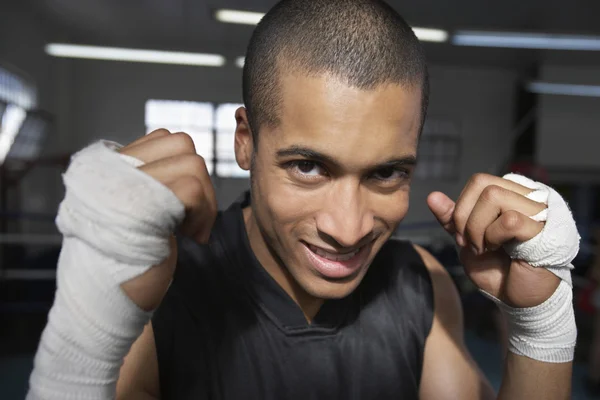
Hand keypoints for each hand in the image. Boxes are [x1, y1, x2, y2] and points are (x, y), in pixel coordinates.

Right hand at [119, 129, 217, 309]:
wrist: (104, 302)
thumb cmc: (124, 261)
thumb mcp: (132, 210)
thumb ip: (148, 181)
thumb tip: (186, 161)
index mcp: (108, 166)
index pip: (164, 139)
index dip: (183, 169)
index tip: (180, 205)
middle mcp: (113, 168)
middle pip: (183, 144)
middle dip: (200, 182)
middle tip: (192, 219)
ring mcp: (126, 184)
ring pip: (193, 164)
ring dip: (205, 201)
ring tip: (190, 230)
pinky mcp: (142, 206)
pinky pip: (192, 189)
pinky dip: (203, 214)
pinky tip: (192, 237)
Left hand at [427, 173, 559, 307]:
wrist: (517, 299)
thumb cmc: (497, 269)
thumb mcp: (466, 240)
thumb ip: (451, 218)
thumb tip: (432, 196)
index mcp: (509, 195)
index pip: (477, 181)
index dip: (461, 207)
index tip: (462, 236)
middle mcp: (525, 197)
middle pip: (482, 184)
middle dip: (465, 218)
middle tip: (471, 244)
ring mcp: (538, 210)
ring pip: (493, 197)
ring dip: (478, 229)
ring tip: (485, 248)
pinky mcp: (544, 228)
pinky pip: (509, 219)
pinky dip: (494, 237)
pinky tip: (501, 251)